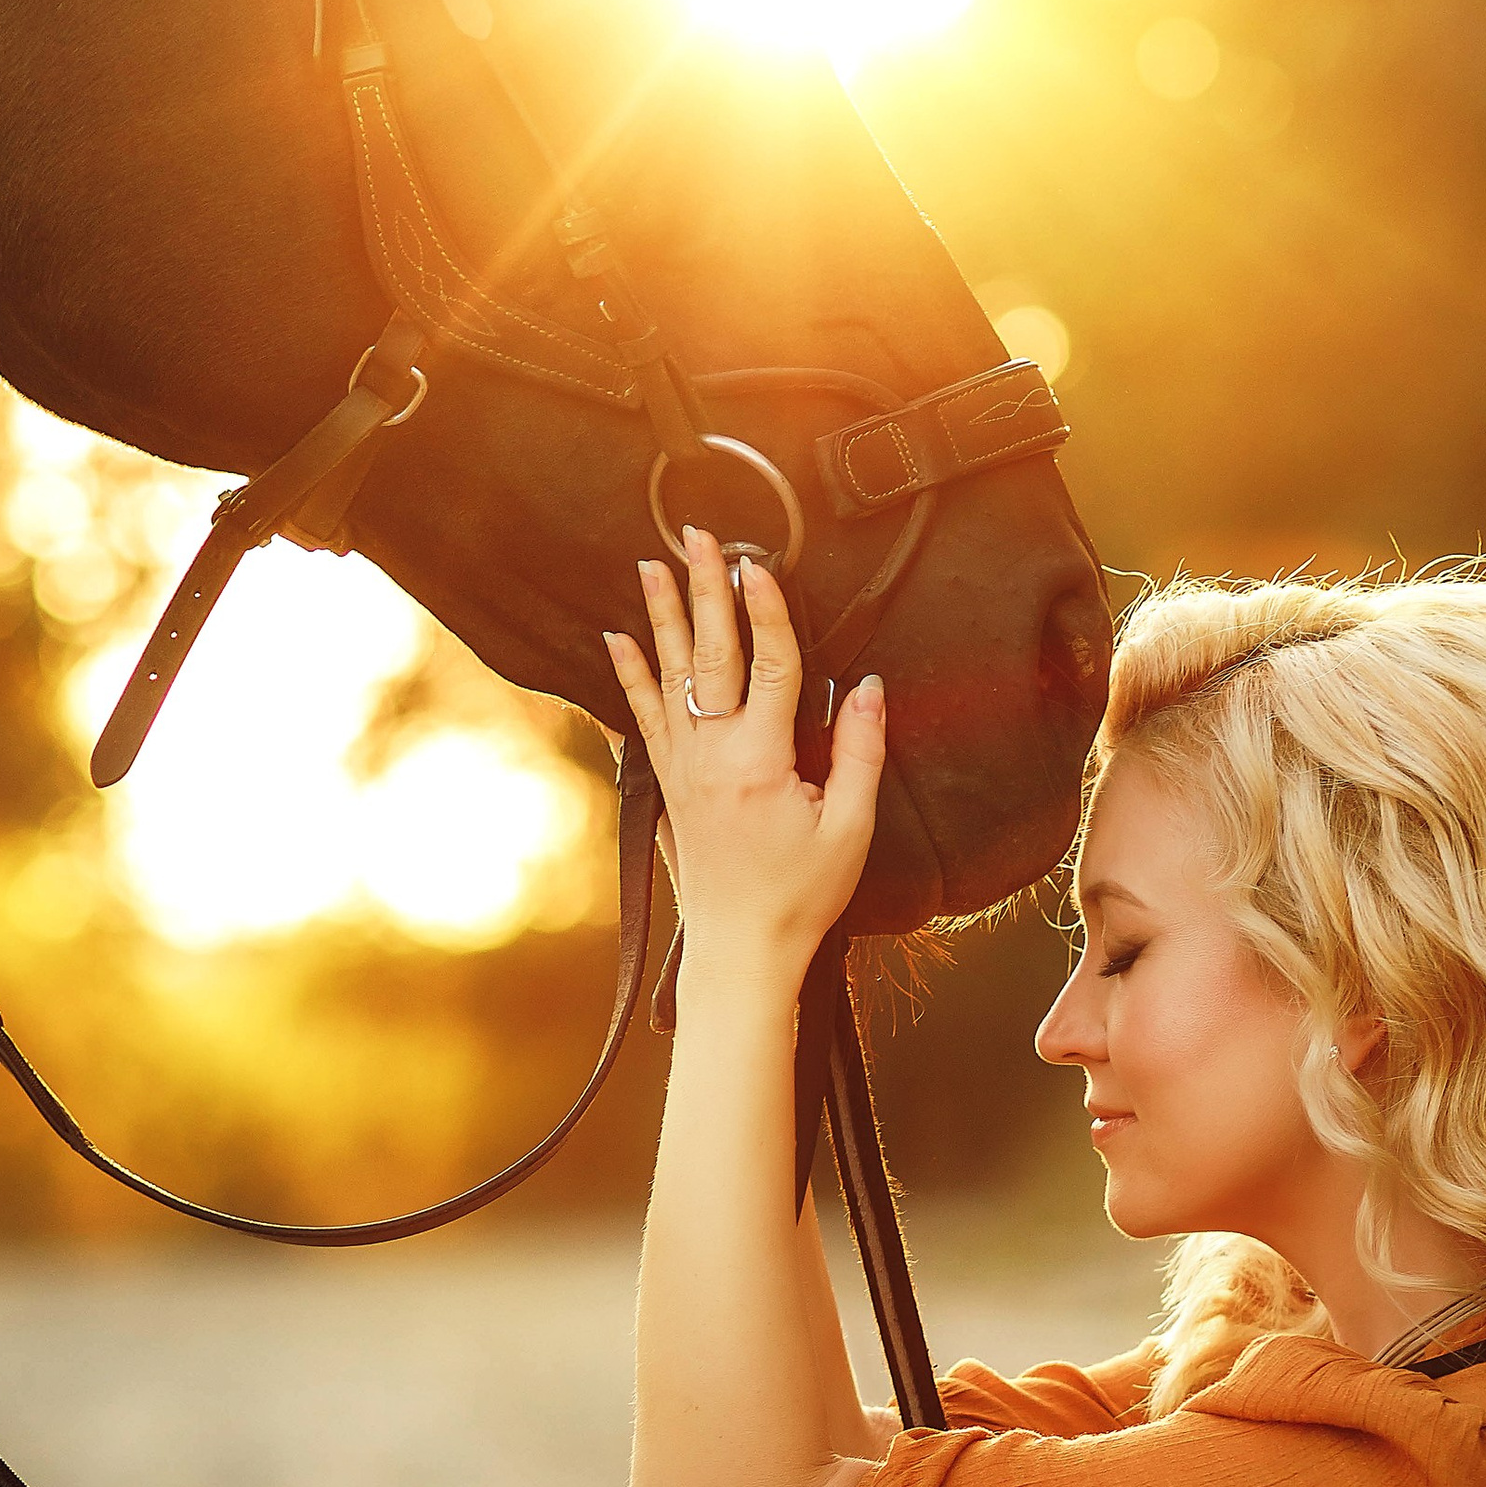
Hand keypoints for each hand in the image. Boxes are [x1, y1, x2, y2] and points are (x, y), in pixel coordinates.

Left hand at [605, 530, 885, 985]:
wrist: (740, 950)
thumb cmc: (801, 896)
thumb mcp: (850, 829)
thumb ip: (860, 754)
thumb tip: (869, 689)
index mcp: (762, 761)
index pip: (769, 665)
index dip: (767, 609)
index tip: (758, 560)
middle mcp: (713, 756)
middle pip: (711, 654)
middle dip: (705, 588)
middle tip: (697, 535)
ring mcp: (684, 768)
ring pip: (670, 675)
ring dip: (661, 616)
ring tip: (649, 565)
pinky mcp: (670, 784)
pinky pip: (644, 716)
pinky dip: (630, 674)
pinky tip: (617, 639)